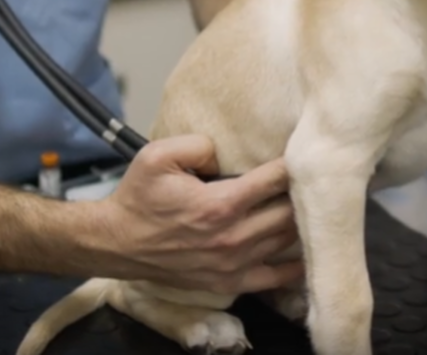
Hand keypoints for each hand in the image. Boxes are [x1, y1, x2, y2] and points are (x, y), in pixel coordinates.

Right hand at [90, 135, 301, 294]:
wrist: (118, 243)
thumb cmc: (139, 199)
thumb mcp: (157, 156)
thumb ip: (197, 144)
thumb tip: (223, 151)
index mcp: (220, 204)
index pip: (275, 180)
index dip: (294, 165)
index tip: (304, 155)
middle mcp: (232, 237)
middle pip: (289, 212)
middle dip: (302, 193)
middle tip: (309, 179)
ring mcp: (233, 264)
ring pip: (286, 241)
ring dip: (300, 223)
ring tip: (307, 205)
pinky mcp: (229, 282)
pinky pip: (274, 278)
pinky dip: (294, 266)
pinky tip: (305, 253)